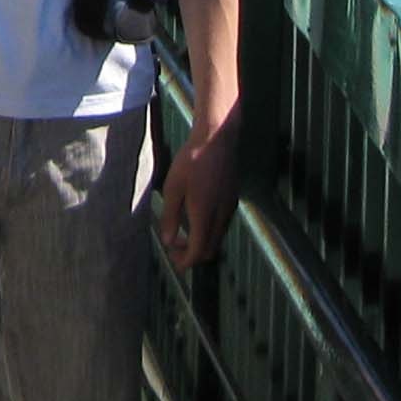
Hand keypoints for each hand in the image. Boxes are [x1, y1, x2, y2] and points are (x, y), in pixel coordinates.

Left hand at [158, 108, 239, 270]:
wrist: (218, 138)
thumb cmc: (192, 160)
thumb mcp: (173, 186)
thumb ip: (170, 216)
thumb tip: (168, 240)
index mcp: (205, 215)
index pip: (198, 251)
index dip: (185, 261)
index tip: (174, 262)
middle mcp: (221, 215)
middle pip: (210, 250)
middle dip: (193, 255)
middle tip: (174, 247)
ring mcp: (229, 207)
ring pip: (217, 238)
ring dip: (201, 242)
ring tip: (182, 232)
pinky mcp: (232, 198)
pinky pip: (221, 225)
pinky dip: (208, 230)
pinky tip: (195, 216)